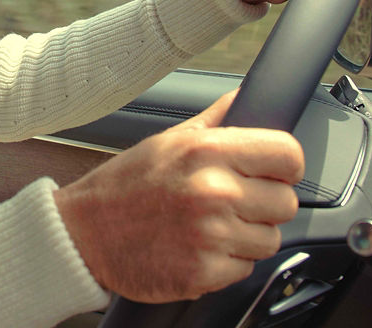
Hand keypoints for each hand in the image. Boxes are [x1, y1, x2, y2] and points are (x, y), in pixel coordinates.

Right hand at [53, 90, 302, 302]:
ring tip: (210, 227)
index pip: (289, 155)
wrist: (82, 234)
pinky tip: (198, 249)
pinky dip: (225, 265)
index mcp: (207, 151)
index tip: (270, 173)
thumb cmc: (125, 185)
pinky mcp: (203, 274)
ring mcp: (209, 236)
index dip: (284, 166)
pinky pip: (244, 270)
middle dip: (263, 205)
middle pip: (286, 203)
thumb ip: (216, 120)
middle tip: (231, 204)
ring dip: (246, 238)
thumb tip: (246, 97)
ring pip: (270, 241)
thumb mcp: (168, 141)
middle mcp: (212, 192)